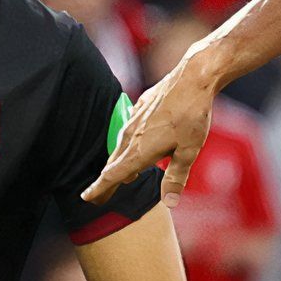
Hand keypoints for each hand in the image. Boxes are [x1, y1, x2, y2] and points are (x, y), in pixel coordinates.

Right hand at [81, 54, 216, 207]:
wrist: (193, 77)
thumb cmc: (193, 114)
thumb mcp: (189, 151)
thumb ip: (176, 177)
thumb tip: (169, 202)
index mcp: (140, 150)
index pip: (113, 175)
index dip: (99, 188)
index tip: (86, 197)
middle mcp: (133, 135)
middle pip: (114, 162)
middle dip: (108, 179)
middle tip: (100, 194)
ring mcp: (135, 119)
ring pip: (122, 145)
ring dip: (120, 160)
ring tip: (126, 174)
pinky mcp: (142, 105)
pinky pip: (130, 128)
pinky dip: (130, 141)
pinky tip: (139, 141)